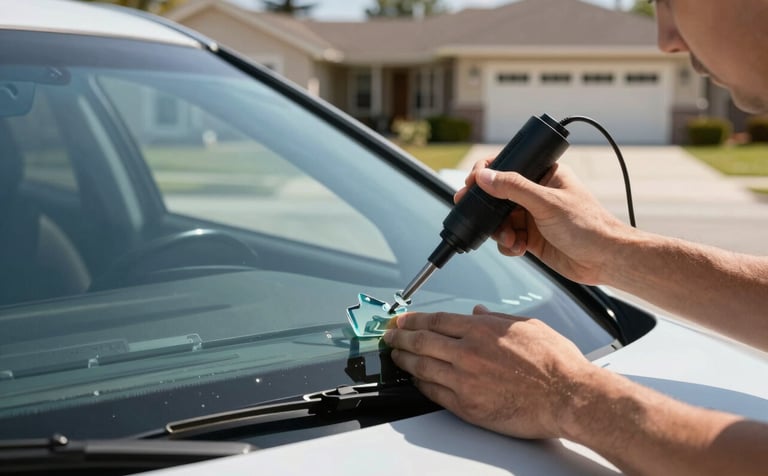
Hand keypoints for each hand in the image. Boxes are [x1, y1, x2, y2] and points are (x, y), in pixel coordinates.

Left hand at [382, 305, 592, 439]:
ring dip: (404, 361)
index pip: (435, 321)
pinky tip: (416, 380)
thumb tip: (478, 313)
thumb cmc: (554, 362)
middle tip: (389, 337)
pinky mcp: (467, 405)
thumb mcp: (526, 325)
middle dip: (399, 338)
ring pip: (422, 367)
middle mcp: (468, 352)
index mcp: (481, 330)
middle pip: (421, 342)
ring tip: (396, 357)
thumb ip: (496, 319)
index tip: (401, 320)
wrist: (568, 396)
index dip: (413, 320)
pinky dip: (420, 384)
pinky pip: (434, 393)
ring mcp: (465, 380)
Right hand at [455, 160, 632, 284]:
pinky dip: (508, 244)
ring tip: (509, 238)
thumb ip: (513, 188)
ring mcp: (533, 217)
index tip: (472, 183)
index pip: (509, 166)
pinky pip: (508, 238)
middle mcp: (537, 194)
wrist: (604, 260)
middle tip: (472, 210)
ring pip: (500, 219)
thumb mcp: (547, 202)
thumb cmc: (588, 226)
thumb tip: (485, 176)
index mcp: (545, 175)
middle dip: (487, 207)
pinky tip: (518, 248)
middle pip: (499, 195)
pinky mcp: (532, 238)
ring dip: (499, 230)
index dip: (487, 173)